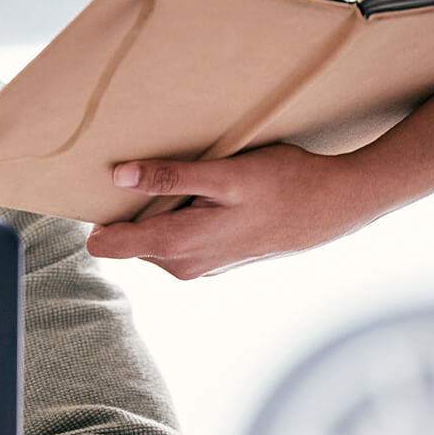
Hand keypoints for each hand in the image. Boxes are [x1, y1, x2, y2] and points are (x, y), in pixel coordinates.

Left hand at [82, 143, 380, 278]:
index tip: (98, 185)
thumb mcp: (225, 174)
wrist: (336, 205)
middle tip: (151, 168)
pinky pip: (175, 238)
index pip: (107, 244)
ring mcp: (198, 266)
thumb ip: (170, 178)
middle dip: (131, 206)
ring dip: (157, 209)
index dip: (98, 214)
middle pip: (127, 236)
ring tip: (187, 178)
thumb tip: (118, 176)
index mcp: (177, 246)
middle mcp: (182, 265)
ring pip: (152, 236)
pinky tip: (202, 193)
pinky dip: (178, 215)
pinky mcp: (212, 259)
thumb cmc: (284, 184)